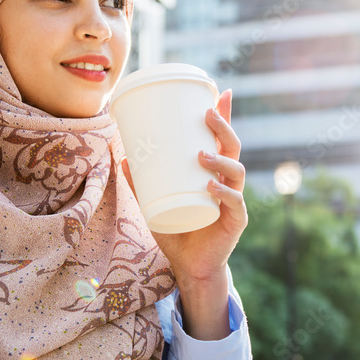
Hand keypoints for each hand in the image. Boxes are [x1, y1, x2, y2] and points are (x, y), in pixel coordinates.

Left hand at [121, 89, 246, 339]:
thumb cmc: (177, 231)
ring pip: (236, 171)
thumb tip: (123, 157)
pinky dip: (224, 193)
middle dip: (224, 127)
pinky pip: (234, 203)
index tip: (220, 92)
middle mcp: (228, 182)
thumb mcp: (154, 204)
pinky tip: (212, 187)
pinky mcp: (235, 221)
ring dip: (220, 159)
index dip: (225, 116)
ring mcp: (234, 201)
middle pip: (233, 148)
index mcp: (214, 173)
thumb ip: (141, 183)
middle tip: (207, 114)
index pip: (222, 139)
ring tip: (201, 155)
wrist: (190, 267)